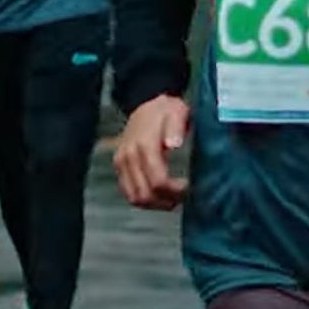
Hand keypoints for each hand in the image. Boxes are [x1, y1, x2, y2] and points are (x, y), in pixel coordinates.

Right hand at [113, 94, 190, 209]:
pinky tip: (159, 195)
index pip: (158, 181)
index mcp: (144, 144)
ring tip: (172, 198)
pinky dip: (144, 199)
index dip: (176, 191)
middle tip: (183, 196)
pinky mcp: (119, 167)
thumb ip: (176, 127)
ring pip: (135, 198)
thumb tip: (174, 145)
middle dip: (166, 201)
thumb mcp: (176, 111)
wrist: (144, 105)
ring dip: (155, 204)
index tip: (189, 187)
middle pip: (145, 194)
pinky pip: (128, 193)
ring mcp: (121, 162)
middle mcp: (129, 155)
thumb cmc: (165, 110)